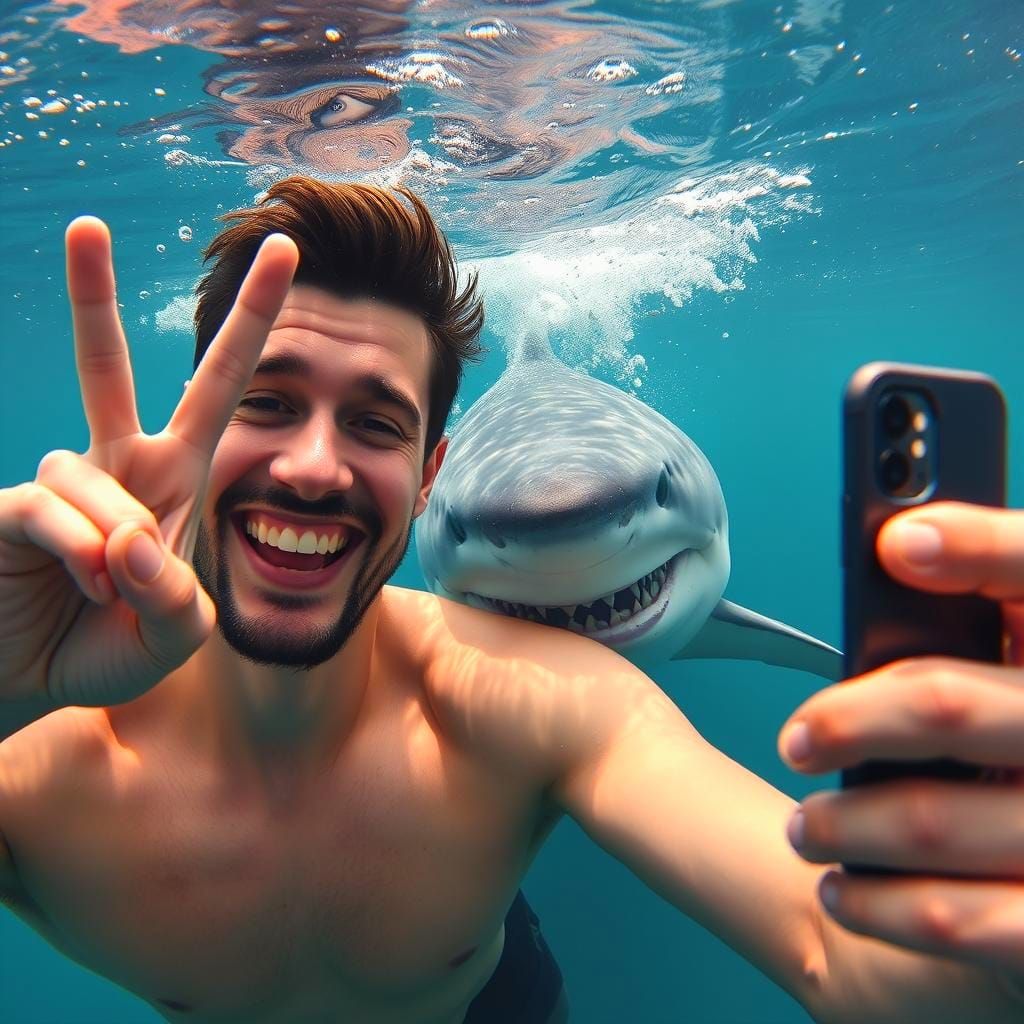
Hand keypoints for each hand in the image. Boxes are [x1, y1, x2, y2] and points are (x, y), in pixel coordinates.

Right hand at [0, 217, 297, 710]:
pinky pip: (54, 510)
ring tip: (108, 590)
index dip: (251, 324)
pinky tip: (82, 582)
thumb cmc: (107, 651)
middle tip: (88, 224)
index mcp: (173, 480)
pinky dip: (79, 553)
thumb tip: (127, 539)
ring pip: (87, 475)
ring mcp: (59, 485)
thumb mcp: (175, 635)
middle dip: (93, 296)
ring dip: (111, 542)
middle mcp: (116, 468)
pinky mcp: (9, 510)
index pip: (218, 390)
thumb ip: (175, 596)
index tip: (285, 255)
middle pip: (108, 369)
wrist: (30, 685)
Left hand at [777, 502, 1023, 995]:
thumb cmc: (1019, 741)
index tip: (900, 544)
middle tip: (796, 740)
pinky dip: (878, 905)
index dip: (983, 549)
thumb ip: (982, 613)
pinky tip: (841, 894)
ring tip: (805, 829)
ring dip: (841, 824)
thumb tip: (901, 544)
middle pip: (944, 706)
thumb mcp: (1012, 672)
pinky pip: (957, 919)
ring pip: (927, 818)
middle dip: (849, 723)